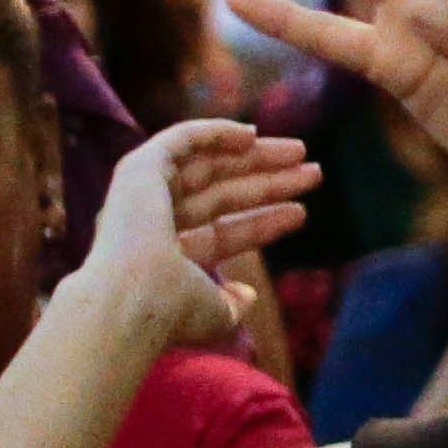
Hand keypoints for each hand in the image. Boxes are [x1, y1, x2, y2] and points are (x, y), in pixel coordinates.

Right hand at [78, 119, 318, 349]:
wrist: (134, 299)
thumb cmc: (173, 314)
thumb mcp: (214, 314)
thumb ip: (231, 304)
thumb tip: (246, 295)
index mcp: (165, 258)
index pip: (223, 234)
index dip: (263, 223)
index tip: (301, 212)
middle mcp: (149, 225)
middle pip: (220, 195)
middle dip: (267, 183)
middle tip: (314, 173)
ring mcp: (141, 197)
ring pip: (207, 166)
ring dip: (254, 156)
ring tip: (302, 152)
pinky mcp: (138, 170)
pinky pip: (179, 141)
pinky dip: (213, 132)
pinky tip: (252, 134)